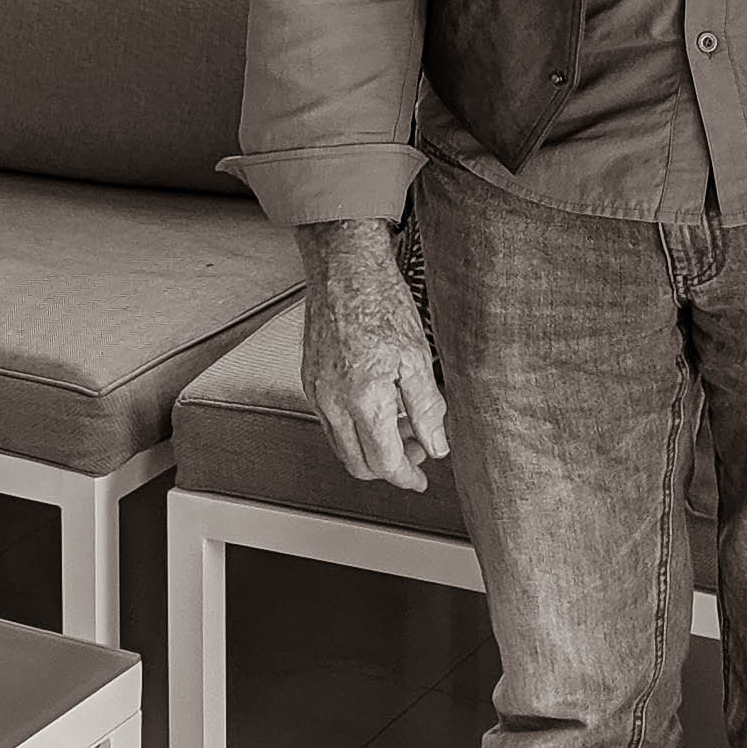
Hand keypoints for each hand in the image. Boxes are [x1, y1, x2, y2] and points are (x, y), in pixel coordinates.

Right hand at [297, 216, 449, 489]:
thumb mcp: (418, 357)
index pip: (384, 462)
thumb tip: (437, 447)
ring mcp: (317, 392)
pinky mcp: (310, 380)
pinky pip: (331, 422)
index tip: (422, 479)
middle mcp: (333, 402)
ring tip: (402, 422)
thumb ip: (427, 409)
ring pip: (342, 445)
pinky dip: (356, 427)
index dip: (406, 477)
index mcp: (364, 399)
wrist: (345, 268)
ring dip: (372, 447)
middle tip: (418, 447)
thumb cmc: (383, 304)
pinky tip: (380, 404)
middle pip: (358, 463)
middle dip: (390, 465)